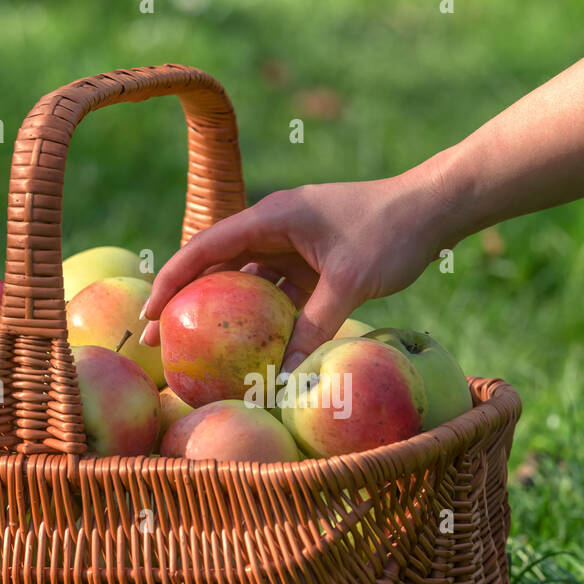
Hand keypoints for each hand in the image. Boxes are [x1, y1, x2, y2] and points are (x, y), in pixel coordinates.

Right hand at [140, 166, 455, 371]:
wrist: (434, 209)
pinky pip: (278, 293)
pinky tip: (253, 350)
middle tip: (157, 340)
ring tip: (196, 349)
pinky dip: (264, 319)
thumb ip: (315, 326)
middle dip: (186, 301)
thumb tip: (284, 375)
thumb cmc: (391, 232)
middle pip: (217, 266)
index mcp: (272, 218)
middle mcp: (275, 228)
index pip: (206, 248)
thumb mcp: (350, 282)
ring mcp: (293, 245)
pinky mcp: (313, 262)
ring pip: (246, 283)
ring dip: (224, 313)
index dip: (172, 280)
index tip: (149, 314)